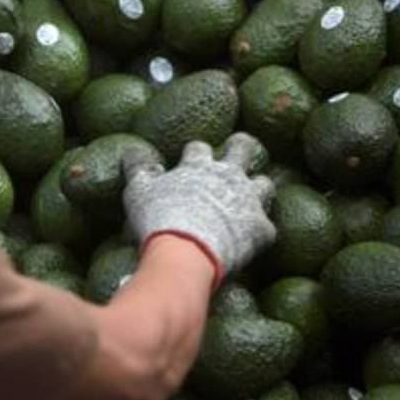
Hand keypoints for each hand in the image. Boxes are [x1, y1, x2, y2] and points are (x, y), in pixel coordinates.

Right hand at [123, 133, 276, 281]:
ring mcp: (248, 201)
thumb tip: (131, 150)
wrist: (186, 253)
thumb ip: (137, 169)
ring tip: (252, 198)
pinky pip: (268, 229)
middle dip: (240, 146)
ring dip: (258, 189)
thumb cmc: (159, 220)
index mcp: (199, 165)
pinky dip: (261, 233)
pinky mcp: (260, 229)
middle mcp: (228, 176)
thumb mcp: (138, 191)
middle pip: (242, 148)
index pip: (199, 148)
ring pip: (264, 184)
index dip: (195, 152)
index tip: (190, 158)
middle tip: (237, 151)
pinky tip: (254, 241)